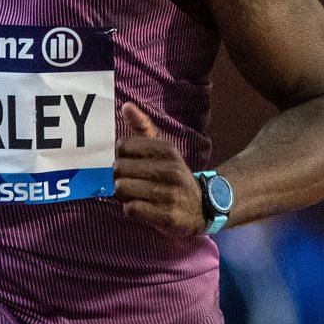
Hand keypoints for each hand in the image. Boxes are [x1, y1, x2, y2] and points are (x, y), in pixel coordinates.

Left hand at [114, 102, 204, 235]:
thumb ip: (143, 127)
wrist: (204, 206)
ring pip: (122, 189)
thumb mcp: (164, 150)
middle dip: (120, 177)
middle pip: (119, 169)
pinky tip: (143, 208)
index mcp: (168, 150)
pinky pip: (131, 209)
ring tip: (137, 195)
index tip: (131, 164)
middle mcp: (170, 170)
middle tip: (131, 182)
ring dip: (124, 195)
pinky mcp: (167, 216)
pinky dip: (131, 210)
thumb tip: (126, 106)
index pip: (123, 146)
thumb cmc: (174, 176)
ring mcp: (169, 194)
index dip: (121, 156)